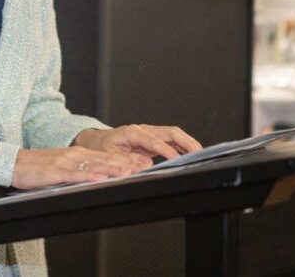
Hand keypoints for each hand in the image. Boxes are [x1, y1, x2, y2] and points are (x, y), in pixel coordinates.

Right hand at [11, 146, 145, 189]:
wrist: (13, 163)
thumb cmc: (37, 168)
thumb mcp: (62, 167)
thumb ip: (80, 171)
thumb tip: (100, 178)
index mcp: (78, 154)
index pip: (107, 157)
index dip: (126, 160)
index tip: (143, 164)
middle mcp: (74, 155)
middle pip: (105, 159)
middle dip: (126, 163)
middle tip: (145, 166)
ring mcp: (65, 162)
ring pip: (94, 165)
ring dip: (113, 168)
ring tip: (130, 172)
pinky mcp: (55, 172)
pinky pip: (75, 175)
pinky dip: (89, 176)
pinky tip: (101, 179)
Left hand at [73, 124, 202, 169]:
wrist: (95, 142)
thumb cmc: (101, 148)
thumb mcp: (110, 157)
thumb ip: (127, 160)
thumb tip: (147, 164)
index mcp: (132, 132)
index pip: (155, 140)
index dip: (167, 150)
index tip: (177, 159)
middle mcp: (143, 130)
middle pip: (170, 132)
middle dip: (185, 141)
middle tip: (198, 152)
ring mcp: (149, 134)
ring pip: (173, 135)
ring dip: (187, 143)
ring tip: (199, 154)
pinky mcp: (152, 140)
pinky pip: (170, 141)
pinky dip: (181, 146)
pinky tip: (190, 154)